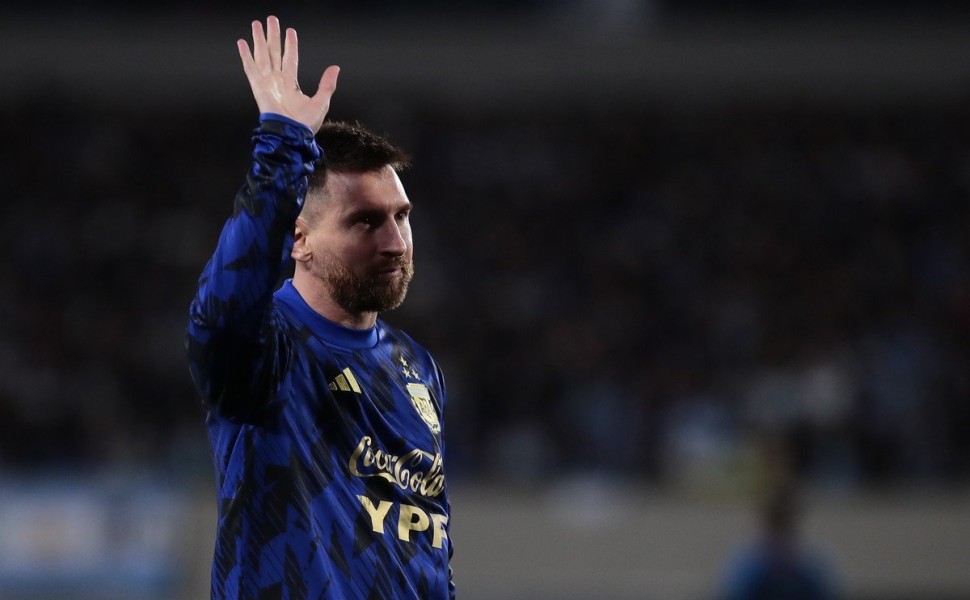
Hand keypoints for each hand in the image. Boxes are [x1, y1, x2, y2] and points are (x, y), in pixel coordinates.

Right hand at [237, 15, 339, 132]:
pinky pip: (250, 68)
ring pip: (262, 56)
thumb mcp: (321, 102)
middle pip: (274, 53)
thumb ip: (327, 84)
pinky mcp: (258, 87)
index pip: (290, 59)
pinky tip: (242, 43)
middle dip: (272, 36)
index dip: (290, 45)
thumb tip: (335, 68)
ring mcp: (267, 83)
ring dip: (259, 40)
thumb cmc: (305, 124)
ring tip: (256, 24)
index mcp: (291, 85)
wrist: (292, 135)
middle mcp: (277, 81)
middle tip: (271, 20)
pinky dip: (246, 56)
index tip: (290, 31)